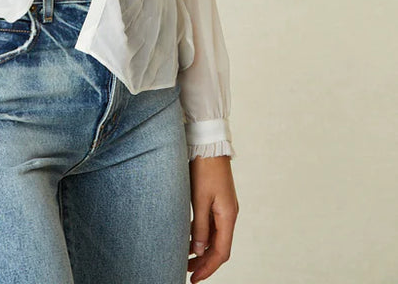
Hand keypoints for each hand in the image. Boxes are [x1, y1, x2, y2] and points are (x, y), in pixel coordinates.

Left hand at [187, 156, 238, 282]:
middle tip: (188, 273)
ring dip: (202, 250)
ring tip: (185, 259)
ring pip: (215, 237)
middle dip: (204, 262)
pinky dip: (201, 235)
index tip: (194, 279)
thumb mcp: (199, 198)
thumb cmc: (204, 168)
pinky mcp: (217, 200)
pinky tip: (189, 239)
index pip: (221, 252)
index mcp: (228, 216)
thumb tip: (199, 251)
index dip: (208, 268)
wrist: (208, 143)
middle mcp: (229, 214)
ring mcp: (224, 207)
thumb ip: (200, 226)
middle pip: (219, 247)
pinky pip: (211, 225)